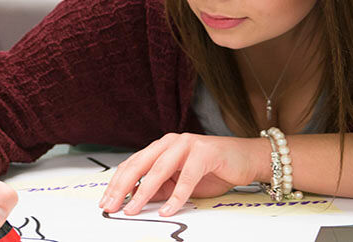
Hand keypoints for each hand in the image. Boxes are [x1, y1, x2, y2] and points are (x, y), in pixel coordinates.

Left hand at [98, 133, 262, 216]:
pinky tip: (168, 209)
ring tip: (133, 209)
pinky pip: (186, 177)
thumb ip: (159, 188)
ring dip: (143, 193)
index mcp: (160, 147)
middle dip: (122, 188)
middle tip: (112, 206)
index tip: (106, 202)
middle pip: (139, 165)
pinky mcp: (204, 152)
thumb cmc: (212, 170)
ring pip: (158, 170)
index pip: (132, 165)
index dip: (116, 184)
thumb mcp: (178, 182)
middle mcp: (170, 142)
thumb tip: (135, 201)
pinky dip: (176, 196)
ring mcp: (186, 145)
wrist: (247, 160)